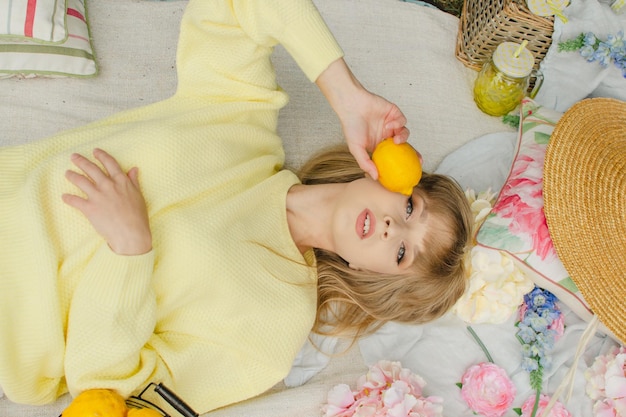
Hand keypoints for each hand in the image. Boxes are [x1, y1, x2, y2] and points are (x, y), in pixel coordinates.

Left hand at [62, 149, 151, 255]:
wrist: (131, 233)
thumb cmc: (138, 216)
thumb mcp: (139, 196)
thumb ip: (134, 181)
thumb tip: (133, 169)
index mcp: (121, 181)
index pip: (109, 163)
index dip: (101, 156)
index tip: (95, 151)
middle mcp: (108, 185)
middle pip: (92, 169)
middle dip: (81, 161)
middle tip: (73, 157)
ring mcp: (98, 196)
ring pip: (81, 181)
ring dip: (72, 176)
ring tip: (67, 173)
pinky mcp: (89, 208)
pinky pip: (75, 200)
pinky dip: (68, 198)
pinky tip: (64, 197)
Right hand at [316, 58, 409, 179]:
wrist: (352, 106)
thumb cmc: (351, 126)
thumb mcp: (356, 149)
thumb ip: (365, 163)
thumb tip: (375, 178)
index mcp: (379, 145)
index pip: (394, 156)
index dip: (402, 164)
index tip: (408, 173)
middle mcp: (386, 135)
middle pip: (405, 146)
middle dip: (413, 154)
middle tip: (419, 162)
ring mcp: (391, 124)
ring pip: (405, 133)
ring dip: (402, 137)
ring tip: (395, 140)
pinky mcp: (394, 113)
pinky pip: (402, 121)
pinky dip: (397, 124)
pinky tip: (388, 125)